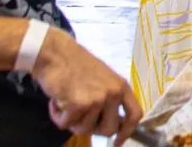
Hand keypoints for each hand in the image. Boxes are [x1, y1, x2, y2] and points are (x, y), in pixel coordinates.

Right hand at [33, 28, 141, 145]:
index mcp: (122, 86)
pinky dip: (57, 116)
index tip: (117, 142)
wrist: (56, 54)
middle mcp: (113, 93)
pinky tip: (57, 100)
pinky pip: (66, 125)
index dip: (127, 132)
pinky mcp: (78, 104)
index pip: (135, 114)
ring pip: (84, 129)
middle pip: (109, 129)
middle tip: (80, 114)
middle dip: (92, 127)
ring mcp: (97, 99)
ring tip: (67, 100)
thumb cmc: (77, 67)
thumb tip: (114, 126)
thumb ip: (110, 100)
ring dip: (71, 120)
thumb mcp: (103, 80)